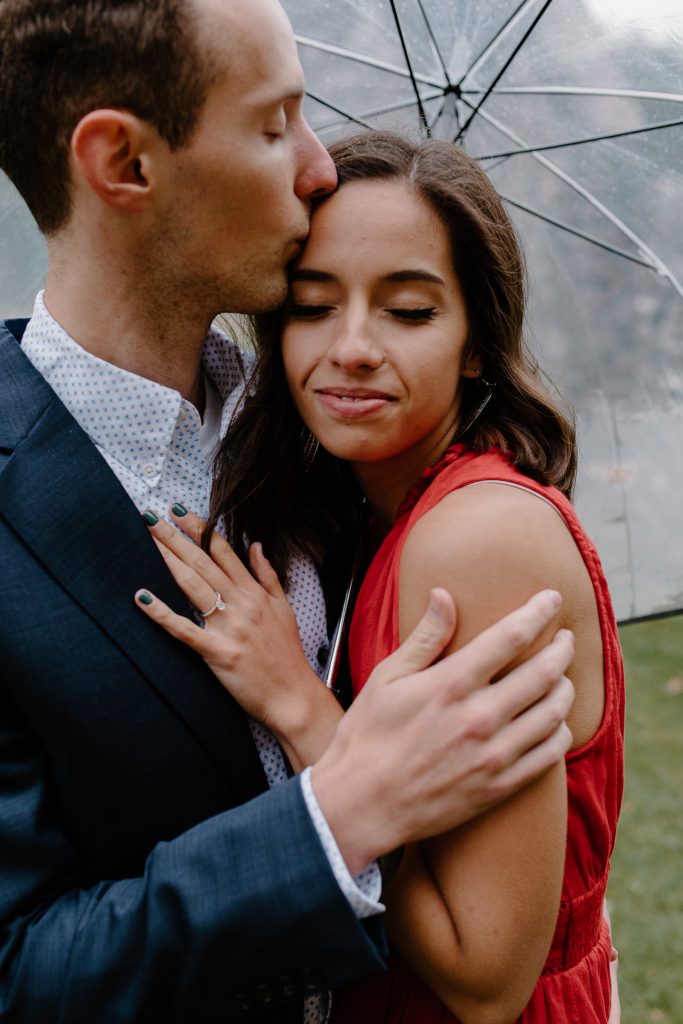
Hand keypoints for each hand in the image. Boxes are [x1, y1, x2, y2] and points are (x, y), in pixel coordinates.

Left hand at [135, 509, 342, 765]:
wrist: (293, 697)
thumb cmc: (288, 656)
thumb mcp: (284, 609)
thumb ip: (268, 576)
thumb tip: (256, 545)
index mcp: (255, 593)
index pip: (223, 552)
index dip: (200, 529)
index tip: (179, 511)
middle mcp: (241, 604)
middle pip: (202, 563)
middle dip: (175, 537)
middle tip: (151, 516)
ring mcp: (228, 627)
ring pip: (192, 586)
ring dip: (168, 561)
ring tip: (147, 541)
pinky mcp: (217, 652)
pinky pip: (184, 629)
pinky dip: (161, 612)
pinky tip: (141, 596)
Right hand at [311, 588, 573, 874]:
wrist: (363, 805)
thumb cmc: (368, 736)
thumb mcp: (386, 678)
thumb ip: (425, 637)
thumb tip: (445, 594)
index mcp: (450, 684)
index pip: (511, 636)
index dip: (538, 612)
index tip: (552, 598)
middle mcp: (479, 717)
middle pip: (544, 672)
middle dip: (562, 647)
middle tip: (566, 637)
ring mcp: (493, 755)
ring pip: (554, 713)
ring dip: (566, 687)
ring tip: (562, 676)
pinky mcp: (499, 786)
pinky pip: (549, 754)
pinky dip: (561, 731)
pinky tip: (555, 722)